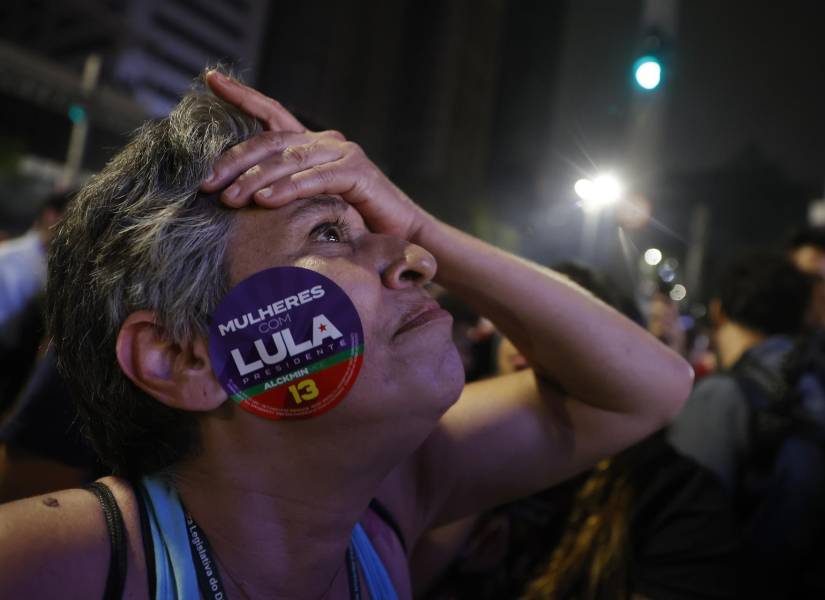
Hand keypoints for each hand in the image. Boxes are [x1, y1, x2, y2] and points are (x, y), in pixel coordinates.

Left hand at [200, 71, 429, 240]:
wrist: (401, 234)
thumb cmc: (353, 222)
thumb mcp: (312, 202)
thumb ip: (285, 190)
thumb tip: (238, 195)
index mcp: (312, 144)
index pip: (272, 113)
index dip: (243, 94)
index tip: (212, 79)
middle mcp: (327, 142)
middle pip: (271, 142)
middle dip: (234, 160)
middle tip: (208, 182)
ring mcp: (343, 154)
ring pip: (288, 160)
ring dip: (255, 179)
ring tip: (230, 197)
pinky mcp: (357, 172)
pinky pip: (314, 179)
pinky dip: (287, 189)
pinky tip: (266, 201)